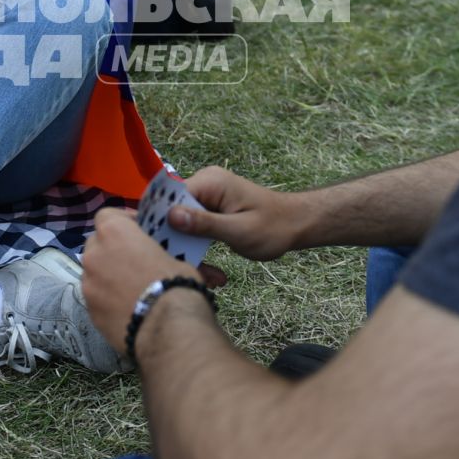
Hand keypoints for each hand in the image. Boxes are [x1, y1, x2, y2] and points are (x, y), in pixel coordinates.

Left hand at [82, 208, 203, 352]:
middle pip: (97, 244)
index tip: (139, 231)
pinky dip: (109, 300)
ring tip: (132, 288)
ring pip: (94, 273)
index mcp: (114, 233)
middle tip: (135, 260)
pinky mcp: (90, 312)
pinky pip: (97, 299)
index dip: (122, 221)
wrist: (167, 328)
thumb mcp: (177, 258)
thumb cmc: (175, 284)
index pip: (107, 215)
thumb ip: (157, 252)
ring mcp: (88, 285)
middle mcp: (94, 255)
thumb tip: (163, 261)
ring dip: (109, 275)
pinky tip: (128, 309)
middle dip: (113, 248)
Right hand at [171, 165, 307, 261]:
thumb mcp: (239, 230)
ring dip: (188, 249)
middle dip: (177, 242)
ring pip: (180, 224)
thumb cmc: (274, 227)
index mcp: (209, 182)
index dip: (162, 225)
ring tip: (207, 275)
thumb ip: (204, 224)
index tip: (165, 251)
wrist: (296, 224)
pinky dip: (196, 247)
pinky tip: (209, 269)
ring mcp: (206, 196)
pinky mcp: (208, 208)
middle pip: (172, 213)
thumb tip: (170, 216)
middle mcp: (203, 184)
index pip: (169, 199)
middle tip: (194, 272)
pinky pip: (191, 227)